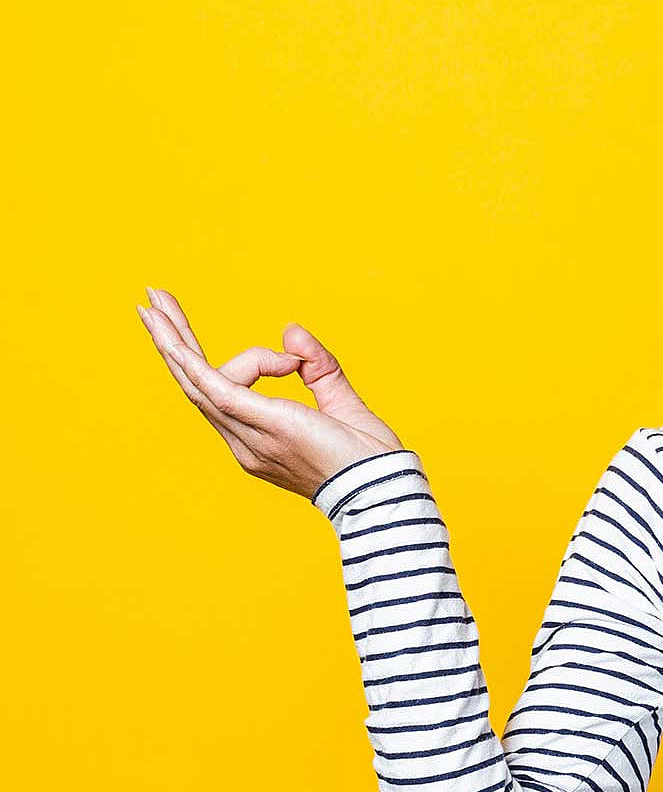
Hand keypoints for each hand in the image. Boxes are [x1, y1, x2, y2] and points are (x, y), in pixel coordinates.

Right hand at [136, 285, 404, 500]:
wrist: (382, 489)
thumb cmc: (368, 459)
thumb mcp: (343, 403)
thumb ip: (318, 367)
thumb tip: (291, 331)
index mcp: (259, 439)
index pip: (228, 389)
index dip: (253, 360)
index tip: (294, 360)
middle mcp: (245, 441)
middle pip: (196, 384)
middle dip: (173, 341)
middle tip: (150, 302)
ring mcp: (251, 436)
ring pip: (198, 382)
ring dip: (173, 340)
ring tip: (152, 302)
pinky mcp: (266, 426)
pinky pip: (219, 391)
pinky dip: (194, 365)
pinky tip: (173, 343)